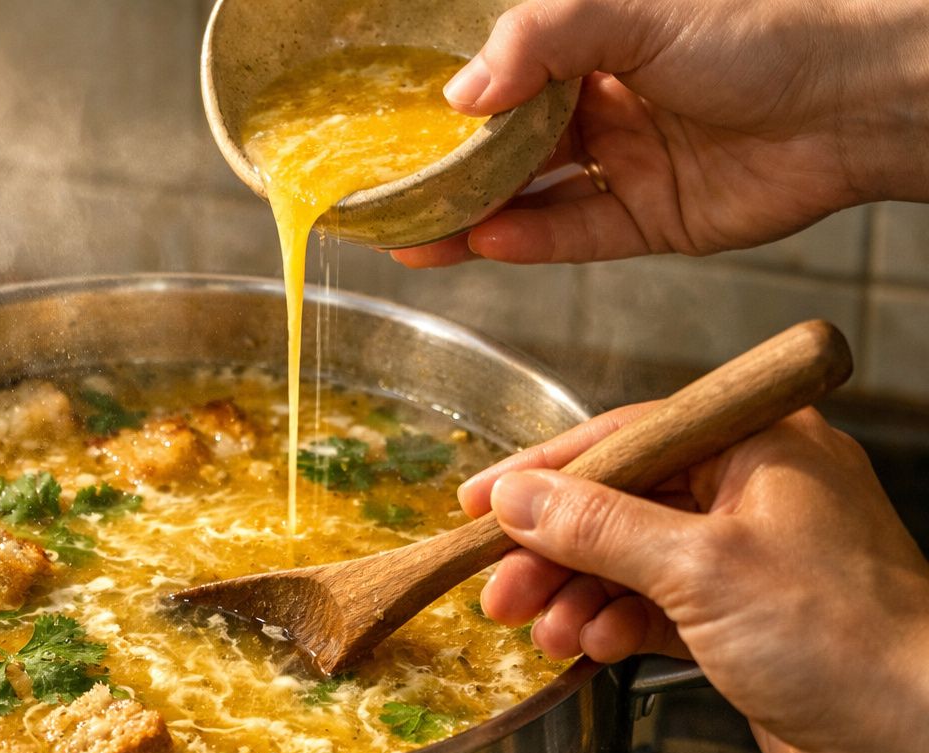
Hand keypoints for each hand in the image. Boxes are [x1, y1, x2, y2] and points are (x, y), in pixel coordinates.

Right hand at [394, 0, 928, 266]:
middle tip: (386, 206)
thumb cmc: (756, 32)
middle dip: (447, 180)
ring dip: (474, 221)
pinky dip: (534, 241)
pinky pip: (579, 235)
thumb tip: (459, 95)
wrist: (853, 99)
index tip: (393, 140)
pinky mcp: (653, 220)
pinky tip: (488, 244)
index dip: (449, 116)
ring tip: (415, 242)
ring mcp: (627, 164)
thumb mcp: (632, 12)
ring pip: (534, 199)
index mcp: (596, 47)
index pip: (504, 86)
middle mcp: (606, 105)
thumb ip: (539, 41)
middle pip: (509, 152)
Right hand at [462, 405, 928, 752]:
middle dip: (554, 549)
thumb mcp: (698, 567)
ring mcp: (750, 560)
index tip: (480, 501)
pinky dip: (614, 626)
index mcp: (761, 447)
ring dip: (576, 595)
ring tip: (540, 631)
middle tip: (498, 587)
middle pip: (621, 503)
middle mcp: (755, 493)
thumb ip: (597, 527)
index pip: (628, 437)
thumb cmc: (841, 637)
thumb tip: (517, 498)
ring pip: (630, 561)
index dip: (546, 471)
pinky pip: (653, 609)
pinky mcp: (743, 623)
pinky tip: (589, 650)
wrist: (922, 746)